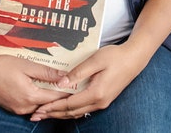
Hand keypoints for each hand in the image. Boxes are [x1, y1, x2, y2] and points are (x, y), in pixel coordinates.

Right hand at [0, 52, 69, 115]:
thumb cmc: (1, 66)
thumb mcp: (26, 65)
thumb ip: (46, 72)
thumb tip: (64, 76)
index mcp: (30, 96)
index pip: (56, 98)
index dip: (68, 92)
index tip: (78, 85)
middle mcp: (25, 107)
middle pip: (49, 104)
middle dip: (61, 96)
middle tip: (73, 87)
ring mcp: (18, 109)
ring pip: (40, 106)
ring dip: (50, 98)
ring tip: (60, 87)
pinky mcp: (13, 108)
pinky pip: (31, 106)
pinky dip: (39, 100)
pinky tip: (43, 90)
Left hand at [30, 43, 148, 120]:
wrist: (134, 59)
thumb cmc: (115, 56)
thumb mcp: (95, 60)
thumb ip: (78, 72)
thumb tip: (60, 83)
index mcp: (96, 93)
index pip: (69, 104)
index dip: (53, 107)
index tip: (39, 109)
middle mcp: (99, 101)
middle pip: (71, 112)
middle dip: (53, 114)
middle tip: (36, 115)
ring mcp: (102, 102)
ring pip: (77, 113)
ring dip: (60, 114)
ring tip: (46, 114)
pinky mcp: (103, 100)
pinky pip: (83, 109)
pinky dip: (70, 111)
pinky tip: (63, 109)